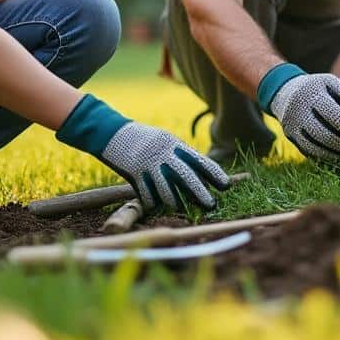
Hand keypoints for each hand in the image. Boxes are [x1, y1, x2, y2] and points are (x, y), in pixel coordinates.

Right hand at [99, 123, 231, 211]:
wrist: (112, 132)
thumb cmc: (144, 140)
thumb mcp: (165, 141)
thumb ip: (181, 156)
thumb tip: (202, 175)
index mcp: (174, 144)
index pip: (199, 160)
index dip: (215, 173)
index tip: (226, 185)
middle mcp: (163, 154)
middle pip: (187, 177)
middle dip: (201, 193)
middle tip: (211, 205)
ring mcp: (148, 165)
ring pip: (167, 190)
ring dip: (176, 202)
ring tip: (180, 206)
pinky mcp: (134, 175)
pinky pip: (148, 195)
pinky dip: (153, 202)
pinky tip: (156, 204)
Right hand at [258, 64, 339, 160]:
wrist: (285, 92)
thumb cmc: (317, 88)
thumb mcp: (331, 82)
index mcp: (312, 93)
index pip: (332, 113)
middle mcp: (299, 109)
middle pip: (323, 133)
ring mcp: (293, 124)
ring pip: (315, 145)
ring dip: (336, 152)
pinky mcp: (291, 136)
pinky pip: (308, 150)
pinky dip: (325, 155)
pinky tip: (339, 156)